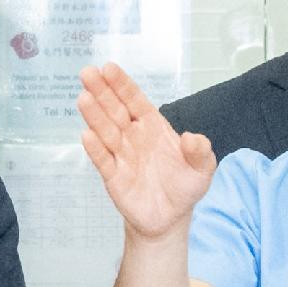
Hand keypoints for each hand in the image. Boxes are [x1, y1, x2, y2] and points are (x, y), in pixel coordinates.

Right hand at [80, 65, 217, 242]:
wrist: (170, 218)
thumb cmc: (184, 186)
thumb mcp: (203, 169)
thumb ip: (201, 152)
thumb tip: (193, 138)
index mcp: (152, 126)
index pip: (135, 101)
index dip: (122, 85)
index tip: (108, 68)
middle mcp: (133, 136)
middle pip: (115, 110)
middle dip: (102, 92)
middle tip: (87, 72)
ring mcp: (121, 155)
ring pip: (106, 131)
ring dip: (95, 115)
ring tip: (84, 98)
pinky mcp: (114, 177)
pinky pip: (103, 160)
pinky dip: (96, 148)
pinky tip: (87, 134)